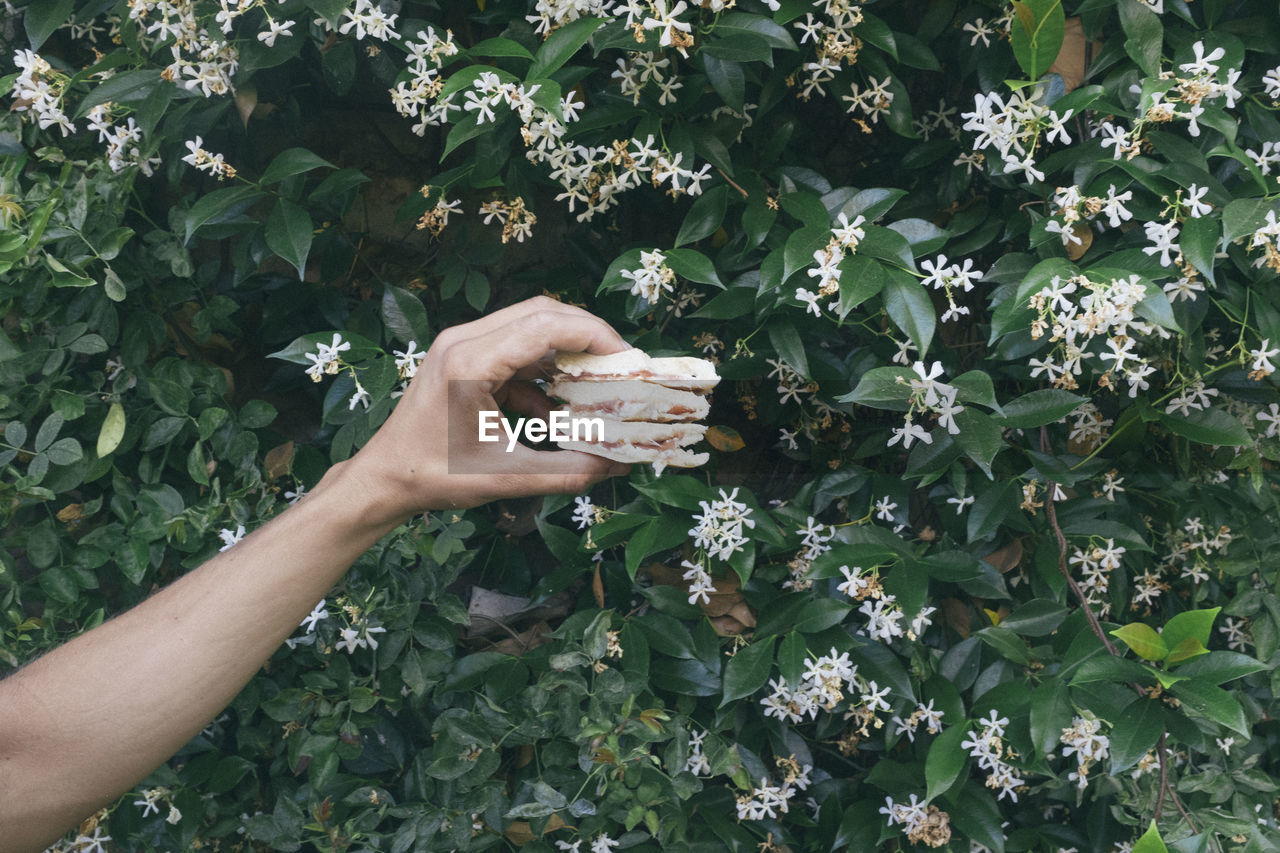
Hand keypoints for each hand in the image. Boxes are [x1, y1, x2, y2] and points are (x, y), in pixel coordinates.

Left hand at [342, 296, 631, 521]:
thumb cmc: (433, 476)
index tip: (627, 359)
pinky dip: (543, 373)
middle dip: (588, 335)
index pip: (545, 325)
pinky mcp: (464, 358)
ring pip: (530, 327)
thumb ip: (567, 471)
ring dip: (566, 352)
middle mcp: (464, 341)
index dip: (593, 335)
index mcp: (469, 362)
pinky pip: (516, 350)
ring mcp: (462, 345)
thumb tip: (618, 467)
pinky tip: (556, 411)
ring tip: (598, 384)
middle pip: (542, 313)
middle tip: (622, 365)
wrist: (384, 478)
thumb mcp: (506, 476)